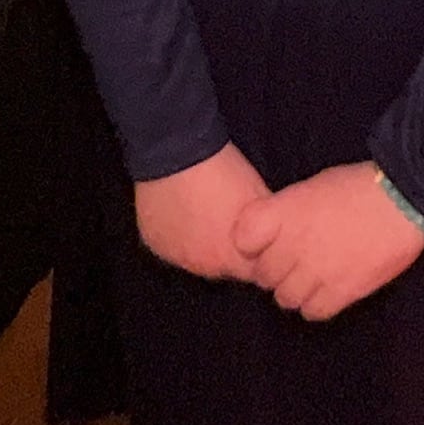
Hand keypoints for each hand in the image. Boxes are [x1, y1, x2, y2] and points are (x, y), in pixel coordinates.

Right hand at [134, 142, 268, 279]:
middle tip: (227, 220)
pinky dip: (177, 232)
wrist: (178, 151)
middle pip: (221, 266)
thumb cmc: (225, 172)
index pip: (252, 273)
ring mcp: (175, 257)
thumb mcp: (257, 198)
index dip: (254, 254)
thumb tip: (270, 238)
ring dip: (201, 242)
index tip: (255, 239)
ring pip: (193, 257)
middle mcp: (203, 267)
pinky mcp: (153, 243)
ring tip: (203, 212)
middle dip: (226, 249)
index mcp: (232, 259)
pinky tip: (182, 210)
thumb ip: (263, 228)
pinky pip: (170, 243)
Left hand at [233, 161, 423, 320]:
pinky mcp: (340, 293)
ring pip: (284, 298)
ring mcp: (316, 271)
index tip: (264, 240)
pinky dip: (315, 304)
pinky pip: (311, 312)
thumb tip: (279, 233)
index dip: (251, 242)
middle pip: (264, 274)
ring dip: (294, 288)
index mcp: (285, 212)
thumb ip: (289, 212)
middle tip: (293, 260)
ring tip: (312, 275)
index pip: (243, 238)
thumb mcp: (314, 186)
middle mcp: (294, 244)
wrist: (403, 200)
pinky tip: (327, 288)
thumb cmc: (358, 185)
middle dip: (275, 268)